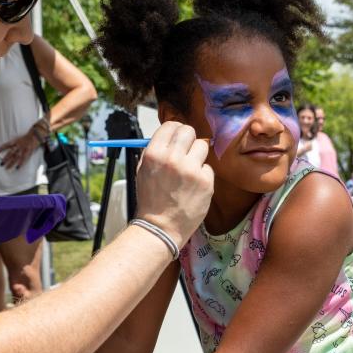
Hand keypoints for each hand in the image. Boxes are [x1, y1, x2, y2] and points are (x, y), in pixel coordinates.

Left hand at [0, 132, 40, 169]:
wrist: (36, 134)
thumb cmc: (28, 136)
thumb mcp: (20, 138)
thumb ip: (16, 142)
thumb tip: (10, 146)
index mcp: (16, 141)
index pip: (7, 145)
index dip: (1, 148)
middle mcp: (18, 145)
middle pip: (10, 153)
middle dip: (5, 159)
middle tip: (1, 164)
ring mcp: (23, 149)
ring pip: (16, 157)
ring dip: (11, 163)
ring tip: (7, 168)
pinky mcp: (28, 152)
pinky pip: (24, 158)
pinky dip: (20, 163)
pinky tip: (17, 168)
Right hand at [134, 122, 214, 246]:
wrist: (161, 227)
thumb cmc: (151, 200)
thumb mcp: (143, 171)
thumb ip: (156, 151)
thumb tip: (171, 136)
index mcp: (154, 154)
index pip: (171, 126)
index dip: (176, 130)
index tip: (178, 137)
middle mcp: (172, 158)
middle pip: (189, 131)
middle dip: (188, 139)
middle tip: (186, 151)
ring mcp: (191, 170)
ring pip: (202, 146)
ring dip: (197, 156)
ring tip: (189, 170)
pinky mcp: (205, 182)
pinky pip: (208, 168)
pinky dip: (202, 175)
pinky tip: (193, 187)